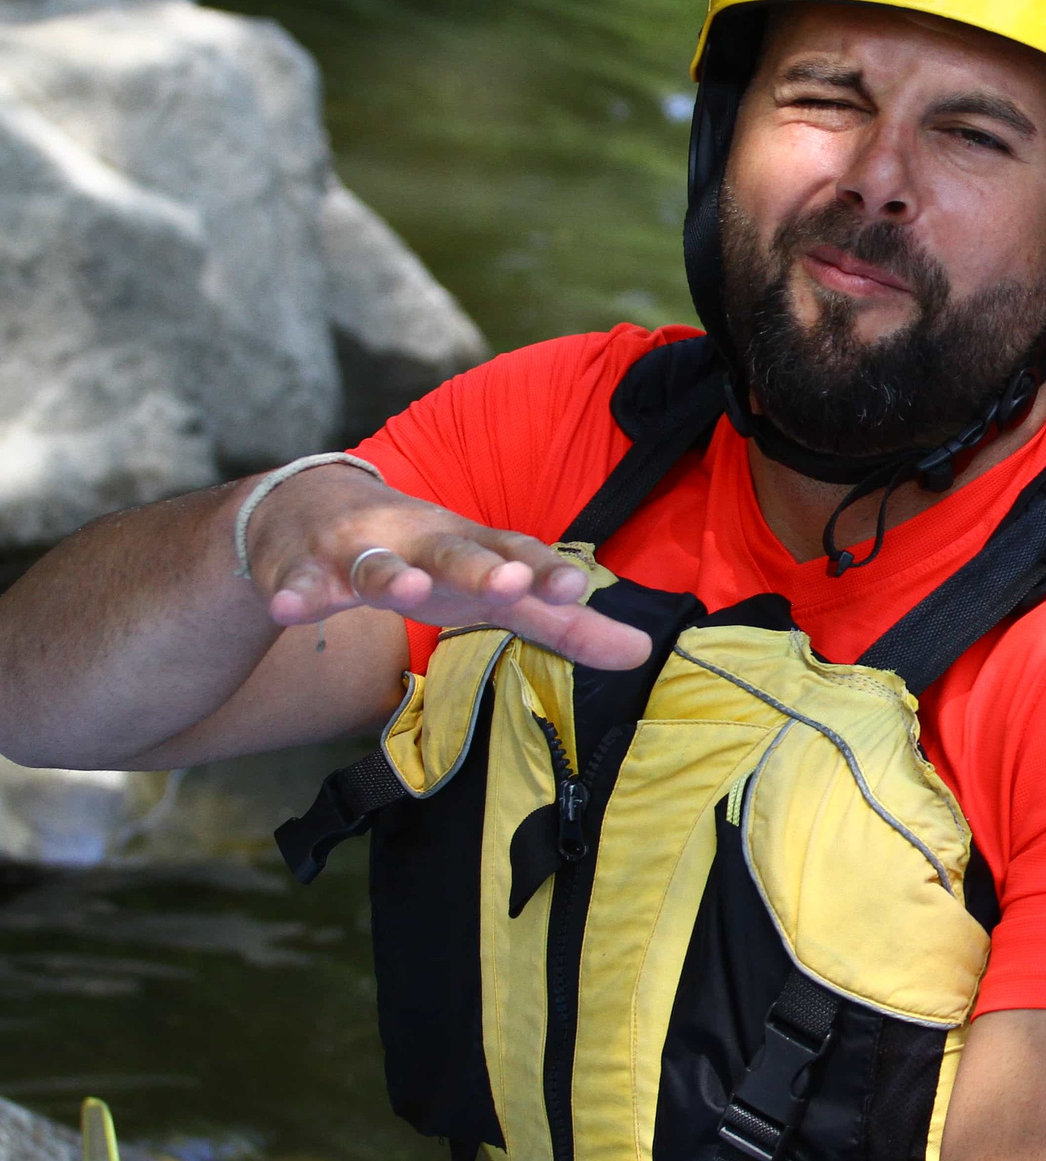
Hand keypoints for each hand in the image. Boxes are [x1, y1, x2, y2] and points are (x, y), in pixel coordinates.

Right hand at [241, 466, 648, 670]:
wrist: (311, 508)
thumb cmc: (425, 557)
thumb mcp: (493, 590)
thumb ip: (562, 625)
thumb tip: (641, 652)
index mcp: (472, 546)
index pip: (516, 554)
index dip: (546, 572)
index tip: (576, 588)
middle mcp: (420, 539)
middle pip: (453, 551)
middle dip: (480, 567)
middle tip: (510, 581)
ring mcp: (358, 549)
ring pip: (374, 562)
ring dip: (391, 574)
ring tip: (405, 591)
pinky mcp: (300, 566)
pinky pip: (296, 581)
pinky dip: (293, 591)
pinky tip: (289, 606)